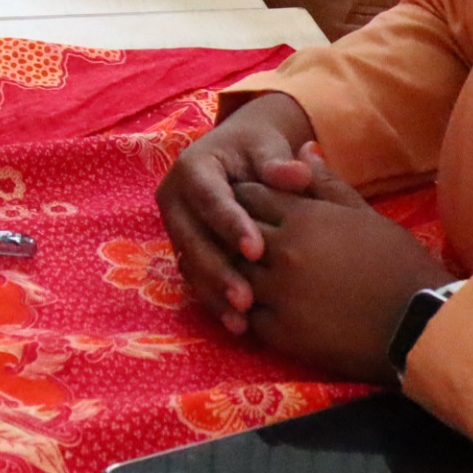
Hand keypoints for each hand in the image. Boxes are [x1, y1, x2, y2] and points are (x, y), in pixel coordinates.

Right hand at [154, 93, 319, 331]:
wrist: (240, 156)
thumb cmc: (258, 150)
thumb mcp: (268, 147)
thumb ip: (280, 163)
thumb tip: (298, 173)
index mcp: (191, 167)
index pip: (209, 198)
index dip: (229, 224)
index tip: (257, 250)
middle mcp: (174, 198)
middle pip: (191, 238)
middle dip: (218, 270)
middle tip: (246, 298)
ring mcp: (175, 227)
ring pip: (189, 264)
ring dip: (213, 294)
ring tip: (241, 321)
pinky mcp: (184, 250)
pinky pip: (194, 279)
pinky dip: (214, 301)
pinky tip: (238, 324)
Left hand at [236, 157, 451, 383]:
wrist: (422, 321)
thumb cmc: (398, 263)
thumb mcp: (364, 214)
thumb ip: (325, 183)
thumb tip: (303, 146)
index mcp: (303, 218)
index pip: (250, 195)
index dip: (244, 197)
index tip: (244, 202)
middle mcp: (283, 251)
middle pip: (233, 232)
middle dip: (229, 231)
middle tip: (228, 234)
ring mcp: (279, 293)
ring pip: (232, 274)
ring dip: (228, 270)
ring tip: (229, 269)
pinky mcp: (281, 332)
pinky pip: (244, 316)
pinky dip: (240, 309)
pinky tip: (245, 305)